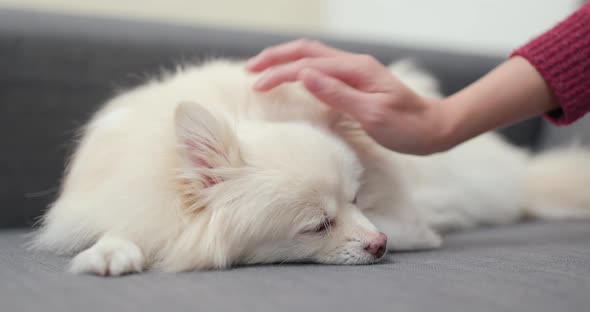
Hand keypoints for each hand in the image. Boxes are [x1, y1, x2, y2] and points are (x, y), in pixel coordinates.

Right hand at [246, 39, 451, 154]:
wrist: (434, 128)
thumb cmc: (408, 127)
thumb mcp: (374, 114)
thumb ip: (338, 94)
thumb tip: (304, 76)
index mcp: (355, 70)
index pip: (307, 66)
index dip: (279, 74)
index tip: (257, 86)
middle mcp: (353, 65)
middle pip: (306, 51)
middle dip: (276, 57)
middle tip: (250, 69)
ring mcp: (355, 72)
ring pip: (313, 57)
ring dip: (286, 61)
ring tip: (263, 70)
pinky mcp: (356, 82)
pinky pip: (321, 69)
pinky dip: (300, 69)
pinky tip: (292, 81)